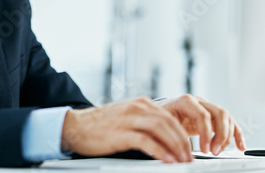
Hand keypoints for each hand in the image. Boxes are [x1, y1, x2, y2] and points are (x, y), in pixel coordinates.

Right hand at [61, 97, 192, 162]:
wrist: (75, 125)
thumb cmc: (100, 125)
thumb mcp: (126, 118)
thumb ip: (144, 123)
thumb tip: (165, 139)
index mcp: (139, 104)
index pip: (168, 117)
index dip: (182, 133)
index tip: (189, 148)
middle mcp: (135, 108)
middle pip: (168, 122)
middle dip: (182, 141)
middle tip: (189, 157)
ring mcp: (127, 120)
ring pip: (160, 129)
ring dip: (175, 146)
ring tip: (182, 161)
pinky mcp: (120, 133)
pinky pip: (145, 141)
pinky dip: (159, 151)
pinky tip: (166, 160)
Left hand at [156, 95, 246, 154]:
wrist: (158, 112)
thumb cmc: (158, 118)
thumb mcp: (160, 124)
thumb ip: (169, 135)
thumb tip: (176, 152)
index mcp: (185, 101)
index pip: (202, 114)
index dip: (206, 133)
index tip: (204, 150)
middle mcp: (199, 101)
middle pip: (219, 113)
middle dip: (220, 135)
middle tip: (214, 151)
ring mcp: (207, 107)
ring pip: (226, 117)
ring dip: (227, 136)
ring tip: (218, 151)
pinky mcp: (212, 116)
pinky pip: (229, 123)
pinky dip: (237, 134)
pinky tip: (240, 146)